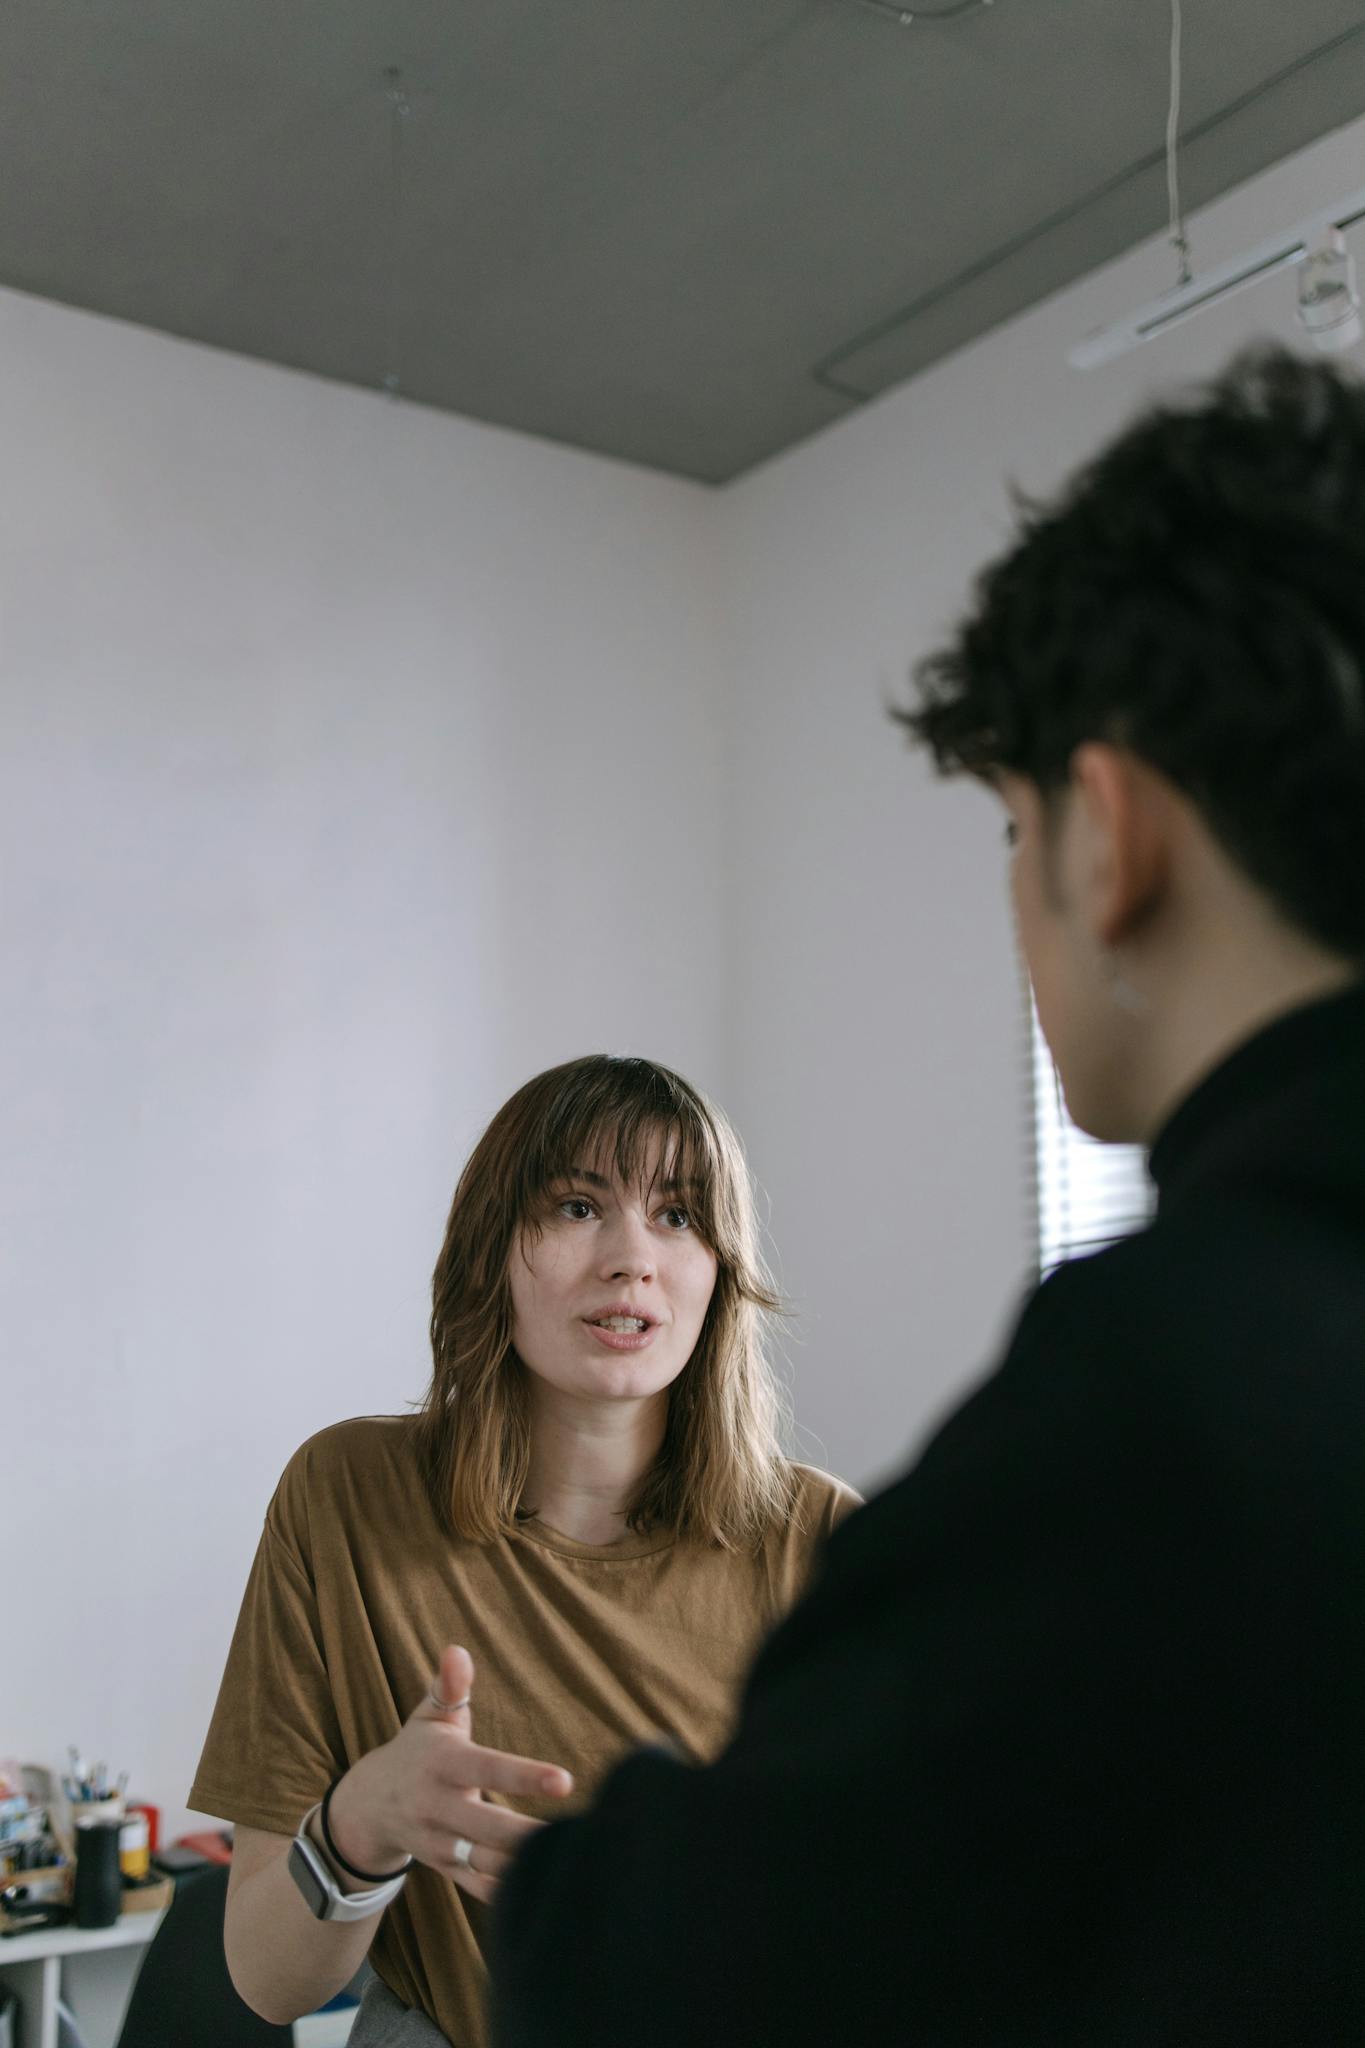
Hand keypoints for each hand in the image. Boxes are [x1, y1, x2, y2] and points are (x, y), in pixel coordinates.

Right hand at [327, 1646, 573, 1905]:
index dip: (525, 1776)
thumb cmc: (416, 1751)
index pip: (488, 1770)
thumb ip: (448, 1686)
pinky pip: (481, 1889)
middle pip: (488, 1829)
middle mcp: (438, 1808)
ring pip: (488, 1864)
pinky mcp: (448, 1871)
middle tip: (580, 1835)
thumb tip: (457, 1650)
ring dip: (528, 1865)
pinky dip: (512, 1892)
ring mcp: (441, 1845)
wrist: (370, 1808)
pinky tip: (551, 1884)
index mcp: (443, 1765)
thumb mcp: (428, 1716)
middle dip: (529, 1836)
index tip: (565, 1780)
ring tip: (575, 1859)